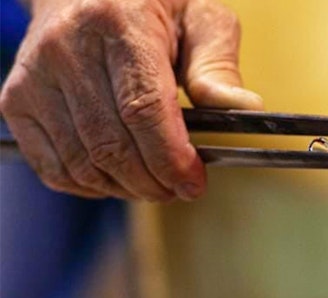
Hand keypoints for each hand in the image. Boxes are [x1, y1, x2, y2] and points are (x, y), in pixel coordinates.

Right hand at [0, 0, 262, 200]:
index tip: (194, 183)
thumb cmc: (153, 7)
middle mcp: (65, 47)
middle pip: (112, 145)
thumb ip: (218, 66)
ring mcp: (34, 76)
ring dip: (126, 189)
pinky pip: (54, 168)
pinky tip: (118, 178)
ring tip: (154, 183)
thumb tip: (244, 109)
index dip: (171, 158)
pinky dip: (91, 186)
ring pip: (83, 163)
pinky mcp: (16, 101)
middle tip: (180, 188)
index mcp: (118, 23)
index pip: (142, 109)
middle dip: (153, 182)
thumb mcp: (200, 18)